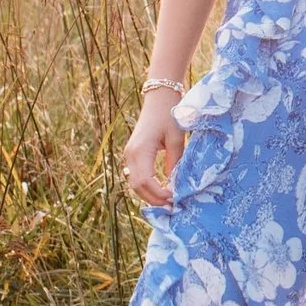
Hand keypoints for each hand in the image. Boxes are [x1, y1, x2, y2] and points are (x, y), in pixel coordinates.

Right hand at [122, 89, 187, 206]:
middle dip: (153, 199)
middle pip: (137, 186)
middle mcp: (130, 155)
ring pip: (135, 183)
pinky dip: (147, 186)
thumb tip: (174, 184)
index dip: (157, 193)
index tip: (174, 199)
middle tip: (172, 206)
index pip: (144, 181)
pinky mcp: (133, 155)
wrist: (159, 99)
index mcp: (140, 151)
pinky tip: (161, 190)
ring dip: (149, 194)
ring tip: (167, 201)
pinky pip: (137, 176)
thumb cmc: (170, 116)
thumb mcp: (176, 139)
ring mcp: (129, 155)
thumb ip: (174, 161)